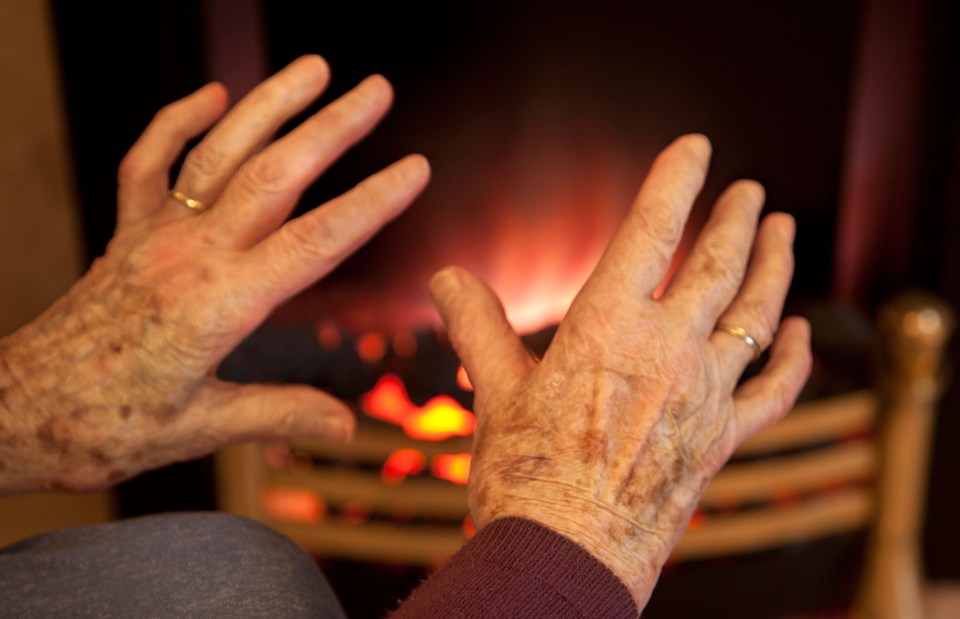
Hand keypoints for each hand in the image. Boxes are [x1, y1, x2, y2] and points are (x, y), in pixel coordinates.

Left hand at [0, 55, 429, 493]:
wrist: (17, 411)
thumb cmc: (105, 426)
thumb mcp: (200, 429)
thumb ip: (280, 415)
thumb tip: (347, 427)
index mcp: (221, 305)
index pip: (316, 241)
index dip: (372, 202)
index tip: (414, 169)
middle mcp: (191, 256)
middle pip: (276, 175)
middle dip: (332, 128)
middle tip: (377, 91)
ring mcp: (155, 236)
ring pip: (219, 153)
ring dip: (270, 105)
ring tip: (314, 68)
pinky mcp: (126, 233)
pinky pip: (149, 162)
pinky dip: (178, 121)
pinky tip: (212, 94)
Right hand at [430, 134, 810, 609]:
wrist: (563, 558)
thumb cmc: (525, 477)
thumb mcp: (495, 391)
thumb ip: (477, 324)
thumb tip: (446, 277)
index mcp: (609, 327)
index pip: (652, 232)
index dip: (676, 181)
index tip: (695, 148)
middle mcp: (669, 352)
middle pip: (719, 267)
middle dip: (738, 219)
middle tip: (751, 190)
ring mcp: (705, 397)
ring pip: (757, 317)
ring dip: (775, 267)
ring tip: (785, 230)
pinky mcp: (722, 441)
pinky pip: (774, 392)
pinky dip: (795, 359)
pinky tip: (802, 333)